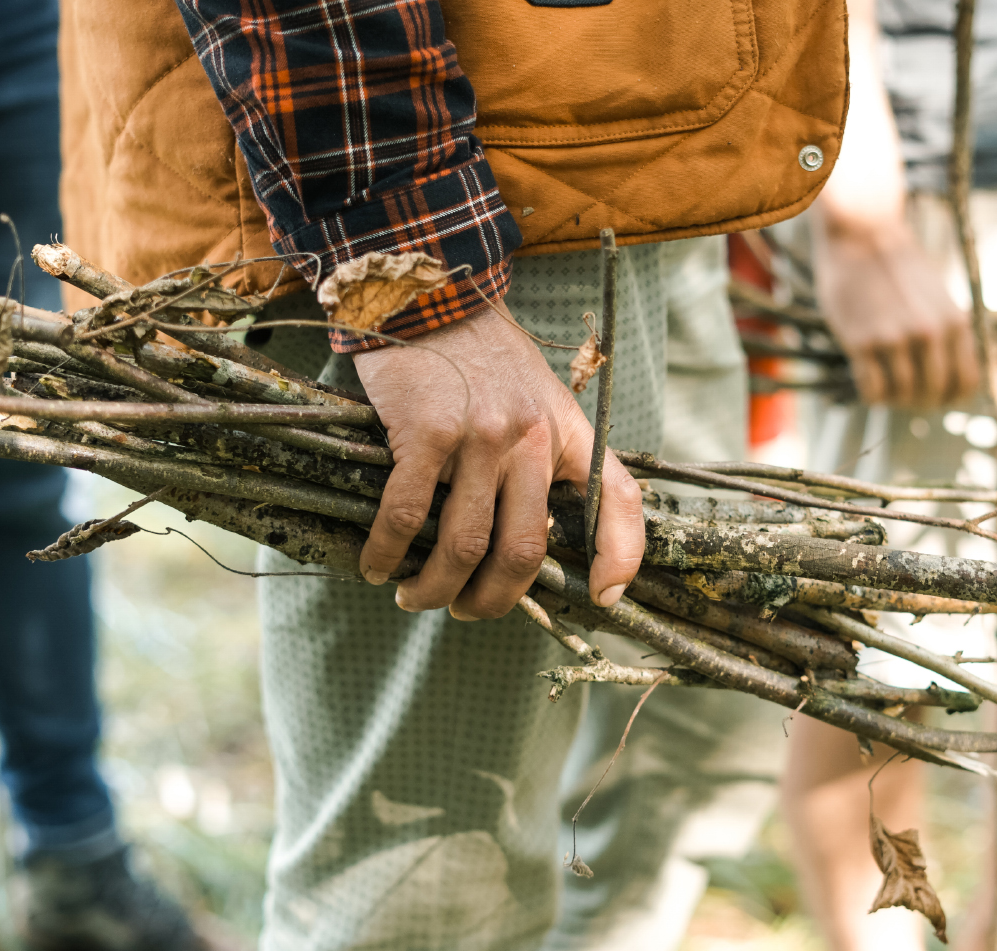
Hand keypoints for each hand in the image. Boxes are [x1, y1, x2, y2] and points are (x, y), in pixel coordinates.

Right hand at [353, 301, 643, 616]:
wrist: (428, 293)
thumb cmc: (479, 352)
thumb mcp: (536, 394)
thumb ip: (541, 452)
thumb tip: (525, 531)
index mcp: (566, 431)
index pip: (618, 499)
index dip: (620, 557)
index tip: (603, 597)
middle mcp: (531, 438)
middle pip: (522, 551)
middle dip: (491, 601)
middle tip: (463, 610)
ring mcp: (479, 437)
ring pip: (463, 546)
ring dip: (433, 588)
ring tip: (412, 596)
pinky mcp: (425, 433)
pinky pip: (407, 514)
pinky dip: (387, 552)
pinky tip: (375, 565)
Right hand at [813, 218, 979, 407]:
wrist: (862, 236)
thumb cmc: (898, 268)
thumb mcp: (937, 298)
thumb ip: (948, 334)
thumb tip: (948, 377)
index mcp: (955, 323)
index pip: (966, 384)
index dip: (951, 399)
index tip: (934, 397)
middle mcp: (930, 334)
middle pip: (933, 394)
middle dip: (919, 402)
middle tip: (904, 396)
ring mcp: (895, 339)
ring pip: (902, 395)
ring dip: (893, 400)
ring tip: (884, 388)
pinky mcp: (862, 342)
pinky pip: (873, 390)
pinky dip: (872, 395)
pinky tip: (867, 381)